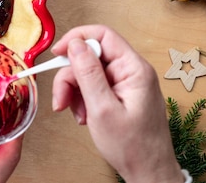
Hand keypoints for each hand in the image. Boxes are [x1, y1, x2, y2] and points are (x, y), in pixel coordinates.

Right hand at [51, 25, 182, 182]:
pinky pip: (93, 86)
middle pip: (90, 57)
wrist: (148, 173)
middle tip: (61, 100)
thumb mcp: (102, 109)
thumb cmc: (133, 147)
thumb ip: (88, 73)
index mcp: (134, 69)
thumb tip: (74, 44)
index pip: (102, 35)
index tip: (57, 54)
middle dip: (70, 77)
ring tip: (77, 115)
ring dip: (75, 92)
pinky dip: (82, 100)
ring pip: (88, 73)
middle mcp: (131, 71)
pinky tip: (85, 117)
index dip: (76, 39)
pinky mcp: (119, 94)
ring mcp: (125, 83)